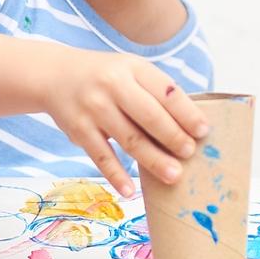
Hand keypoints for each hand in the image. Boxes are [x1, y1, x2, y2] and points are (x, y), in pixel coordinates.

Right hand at [44, 50, 209, 197]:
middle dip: (173, 137)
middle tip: (190, 154)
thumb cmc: (106, 77)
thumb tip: (191, 128)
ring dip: (154, 160)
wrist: (56, 75)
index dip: (187, 113)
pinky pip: (101, 156)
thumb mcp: (131, 71)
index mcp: (133, 68)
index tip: (203, 131)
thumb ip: (156, 93)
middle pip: (150, 116)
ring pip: (129, 139)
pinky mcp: (78, 129)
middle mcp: (113, 85)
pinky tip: (130, 190)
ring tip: (174, 175)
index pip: (166, 92)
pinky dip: (116, 175)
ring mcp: (94, 108)